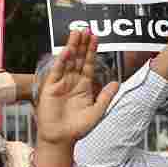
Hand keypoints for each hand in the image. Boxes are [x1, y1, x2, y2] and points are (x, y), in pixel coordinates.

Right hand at [35, 29, 119, 145]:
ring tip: (77, 32)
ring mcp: (61, 83)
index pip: (89, 64)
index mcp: (84, 85)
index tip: (96, 37)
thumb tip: (116, 83)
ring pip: (68, 61)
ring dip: (72, 46)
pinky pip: (57, 71)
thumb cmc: (78, 128)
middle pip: (78, 58)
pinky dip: (62, 60)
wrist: (61, 138)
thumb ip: (106, 97)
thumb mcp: (97, 112)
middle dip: (82, 44)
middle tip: (86, 28)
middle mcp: (73, 81)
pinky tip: (68, 50)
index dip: (92, 51)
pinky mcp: (51, 87)